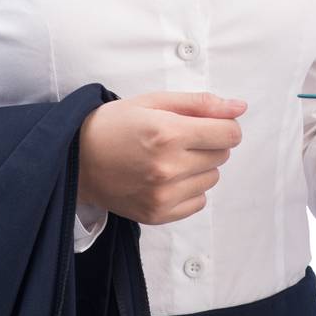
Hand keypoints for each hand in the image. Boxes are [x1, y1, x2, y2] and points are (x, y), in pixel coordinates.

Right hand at [77, 91, 247, 224]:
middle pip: (222, 156)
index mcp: (168, 133)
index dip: (224, 125)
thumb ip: (200, 104)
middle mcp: (168, 167)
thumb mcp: (154, 101)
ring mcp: (163, 195)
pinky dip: (189, 189)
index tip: (209, 124)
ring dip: (199, 167)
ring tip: (169, 158)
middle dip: (208, 143)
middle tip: (179, 138)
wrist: (76, 159)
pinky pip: (198, 202)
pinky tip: (165, 178)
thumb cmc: (114, 124)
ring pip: (212, 179)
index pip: (229, 134)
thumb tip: (239, 107)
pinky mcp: (157, 214)